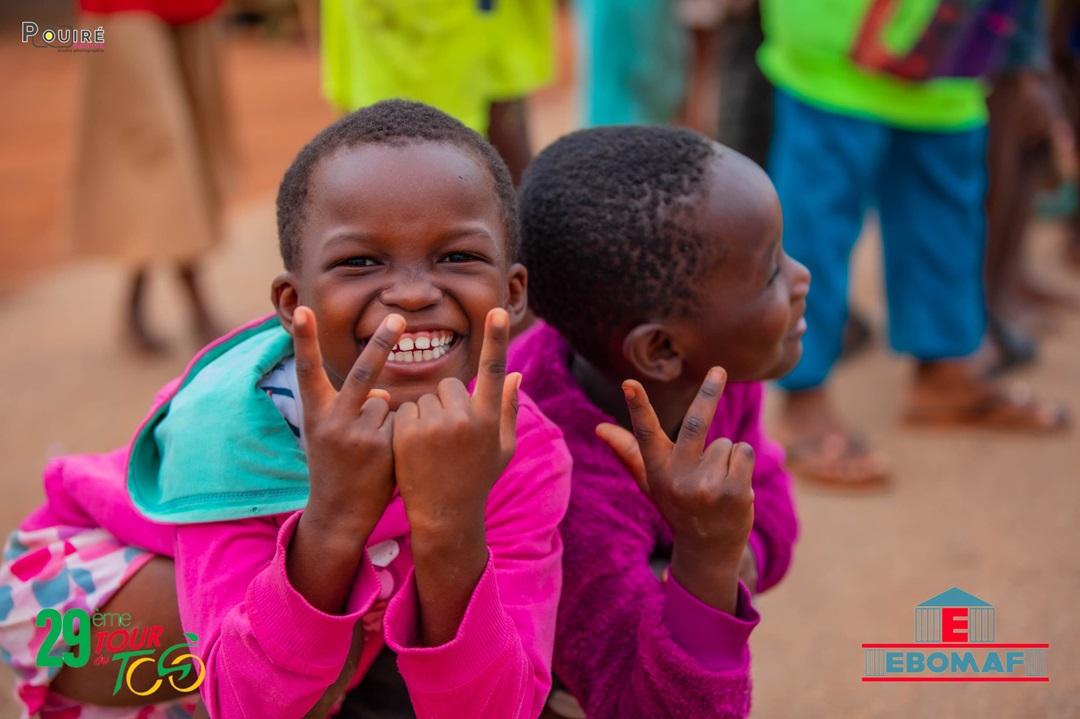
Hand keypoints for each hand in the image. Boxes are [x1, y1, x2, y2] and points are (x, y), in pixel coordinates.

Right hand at [292, 306, 402, 538]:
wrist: (339, 514)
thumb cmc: (336, 466)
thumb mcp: (329, 433)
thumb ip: (352, 408)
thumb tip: (382, 394)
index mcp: (315, 413)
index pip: (308, 369)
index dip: (304, 339)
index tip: (303, 310)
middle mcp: (333, 421)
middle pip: (363, 374)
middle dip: (382, 343)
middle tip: (398, 317)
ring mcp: (359, 435)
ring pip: (386, 405)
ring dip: (385, 420)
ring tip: (370, 450)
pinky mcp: (383, 448)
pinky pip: (400, 423)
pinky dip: (397, 433)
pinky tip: (383, 458)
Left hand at [392, 308, 520, 645]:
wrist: (444, 516)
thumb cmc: (477, 480)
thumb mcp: (501, 448)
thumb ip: (508, 409)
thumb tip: (517, 374)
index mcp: (490, 420)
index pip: (495, 370)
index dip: (497, 339)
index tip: (497, 311)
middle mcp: (466, 418)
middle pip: (450, 384)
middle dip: (447, 403)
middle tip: (448, 438)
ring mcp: (436, 425)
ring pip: (425, 397)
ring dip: (425, 415)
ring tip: (432, 449)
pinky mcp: (409, 432)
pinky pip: (405, 409)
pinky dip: (407, 425)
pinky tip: (414, 451)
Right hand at [596, 367, 754, 612]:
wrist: (708, 549)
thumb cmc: (677, 505)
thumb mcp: (650, 480)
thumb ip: (628, 451)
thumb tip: (600, 428)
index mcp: (657, 471)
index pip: (644, 433)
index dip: (637, 406)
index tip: (629, 383)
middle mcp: (679, 478)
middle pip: (696, 423)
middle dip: (708, 392)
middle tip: (718, 369)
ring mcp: (707, 487)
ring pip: (726, 442)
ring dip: (726, 456)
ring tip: (717, 483)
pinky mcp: (733, 491)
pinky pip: (743, 452)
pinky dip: (742, 463)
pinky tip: (732, 486)